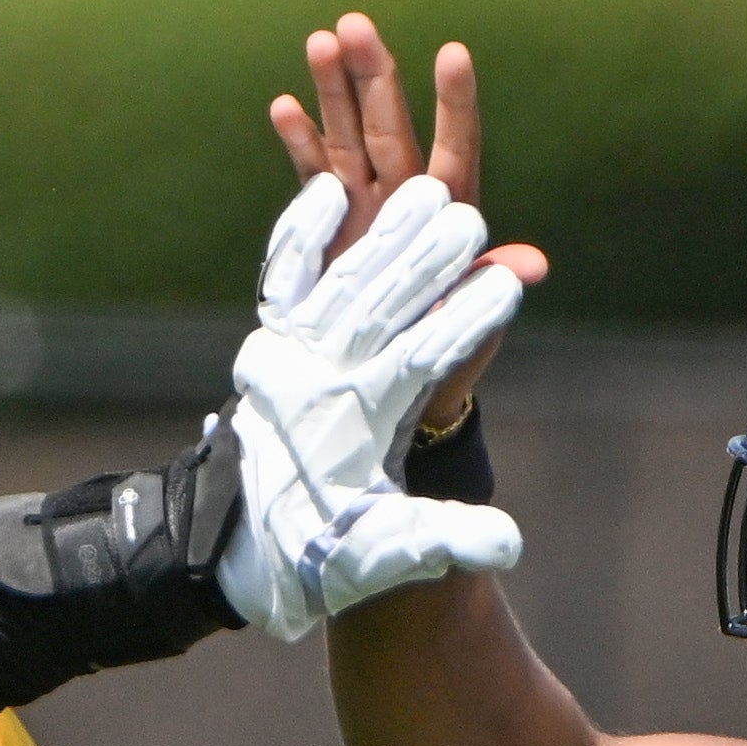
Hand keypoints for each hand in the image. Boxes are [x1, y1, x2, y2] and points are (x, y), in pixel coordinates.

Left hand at [220, 172, 525, 641]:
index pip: (422, 359)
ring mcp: (291, 354)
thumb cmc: (326, 553)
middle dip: (427, 261)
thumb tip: (507, 542)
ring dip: (384, 236)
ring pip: (342, 281)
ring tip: (430, 193)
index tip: (509, 283)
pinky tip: (329, 190)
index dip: (465, 320)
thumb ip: (444, 541)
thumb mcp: (386, 555)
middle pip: (381, 305)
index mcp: (361, 423)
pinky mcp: (269, 343)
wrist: (236, 550)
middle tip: (472, 219)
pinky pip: (281, 279)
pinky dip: (299, 235)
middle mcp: (322, 379)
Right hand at [269, 13, 546, 433]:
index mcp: (448, 213)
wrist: (403, 383)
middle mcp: (406, 198)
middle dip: (374, 76)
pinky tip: (284, 105)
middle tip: (355, 24)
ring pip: (349, 137)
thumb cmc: (453, 349)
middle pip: (390, 126)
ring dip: (334, 93)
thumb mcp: (477, 321)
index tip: (453, 54)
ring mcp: (365, 207)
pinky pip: (314, 176)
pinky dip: (299, 143)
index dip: (454, 104)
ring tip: (321, 41)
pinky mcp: (331, 224)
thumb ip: (493, 284)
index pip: (457, 148)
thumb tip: (534, 264)